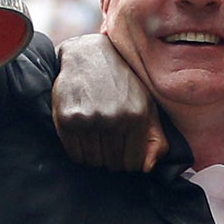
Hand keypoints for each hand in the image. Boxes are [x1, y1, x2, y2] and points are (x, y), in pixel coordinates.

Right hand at [53, 33, 165, 171]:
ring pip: (93, 162)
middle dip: (111, 159)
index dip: (128, 161)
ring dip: (95, 155)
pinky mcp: (67, 119)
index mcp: (137, 116)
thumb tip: (147, 168)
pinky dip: (79, 151)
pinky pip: (75, 154)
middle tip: (108, 142)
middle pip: (112, 165)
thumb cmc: (121, 83)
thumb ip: (156, 139)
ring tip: (96, 136)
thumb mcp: (147, 105)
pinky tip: (83, 134)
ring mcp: (89, 119)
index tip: (123, 151)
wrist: (88, 55)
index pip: (133, 164)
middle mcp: (113, 119)